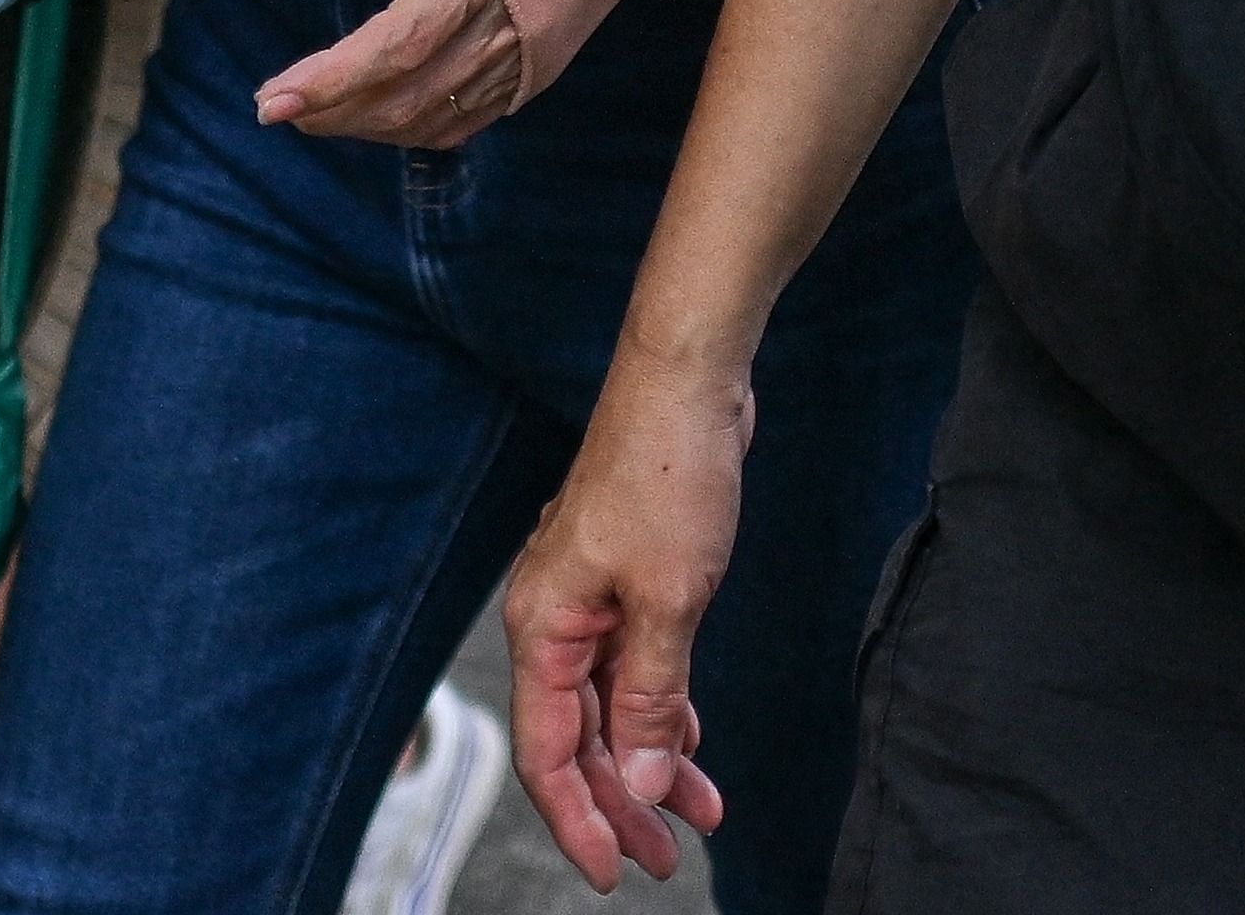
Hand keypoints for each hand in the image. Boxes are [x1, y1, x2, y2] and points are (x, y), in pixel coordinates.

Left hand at [257, 0, 531, 149]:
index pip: (396, 47)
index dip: (330, 80)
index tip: (270, 99)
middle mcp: (514, 28)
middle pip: (409, 98)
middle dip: (334, 111)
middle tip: (275, 106)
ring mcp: (534, 56)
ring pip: (437, 118)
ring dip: (370, 123)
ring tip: (315, 108)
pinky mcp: (545, 64)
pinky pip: (471, 117)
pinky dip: (417, 124)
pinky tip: (381, 108)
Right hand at [496, 363, 746, 885]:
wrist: (689, 378)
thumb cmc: (668, 472)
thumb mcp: (671, 600)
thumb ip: (651, 698)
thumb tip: (638, 787)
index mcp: (543, 627)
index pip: (549, 754)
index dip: (578, 821)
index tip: (614, 874)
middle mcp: (555, 618)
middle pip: (579, 738)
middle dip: (622, 802)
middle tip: (669, 856)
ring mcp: (590, 597)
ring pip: (611, 705)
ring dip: (650, 760)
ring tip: (700, 811)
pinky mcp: (626, 577)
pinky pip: (633, 667)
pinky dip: (660, 708)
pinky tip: (689, 742)